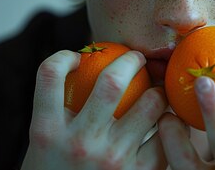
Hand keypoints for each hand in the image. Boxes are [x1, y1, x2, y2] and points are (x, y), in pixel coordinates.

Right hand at [21, 50, 167, 169]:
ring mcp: (111, 160)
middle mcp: (78, 143)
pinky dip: (170, 127)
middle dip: (130, 61)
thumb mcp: (44, 151)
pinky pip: (164, 139)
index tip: (79, 55)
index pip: (49, 74)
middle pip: (111, 81)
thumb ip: (59, 117)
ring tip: (157, 91)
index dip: (65, 56)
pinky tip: (167, 125)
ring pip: (149, 105)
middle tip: (135, 59)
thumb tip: (84, 72)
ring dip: (158, 92)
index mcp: (46, 132)